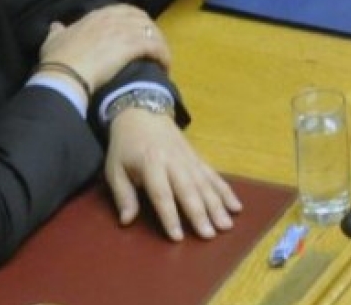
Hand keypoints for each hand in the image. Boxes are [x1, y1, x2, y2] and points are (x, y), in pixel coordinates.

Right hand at [38, 5, 169, 96]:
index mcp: (95, 16)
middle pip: (141, 18)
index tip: (137, 32)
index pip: (122, 10)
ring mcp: (123, 31)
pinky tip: (165, 66)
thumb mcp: (52, 41)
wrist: (65, 74)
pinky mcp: (132, 47)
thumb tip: (55, 25)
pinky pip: (155, 47)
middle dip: (150, 30)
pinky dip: (163, 55)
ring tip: (162, 59)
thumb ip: (57, 31)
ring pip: (151, 32)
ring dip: (160, 45)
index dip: (133, 20)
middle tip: (154, 46)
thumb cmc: (58, 60)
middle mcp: (112, 19)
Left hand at [104, 110, 242, 240]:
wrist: (141, 113)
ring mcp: (188, 159)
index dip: (169, 216)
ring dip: (217, 206)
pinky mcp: (198, 158)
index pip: (161, 193)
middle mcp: (173, 161)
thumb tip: (126, 221)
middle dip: (199, 213)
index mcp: (150, 163)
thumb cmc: (125, 146)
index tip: (177, 236)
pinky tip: (236, 206)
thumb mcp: (114, 168)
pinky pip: (214, 176)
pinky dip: (226, 191)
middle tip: (209, 235)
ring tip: (226, 226)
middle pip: (188, 190)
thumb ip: (122, 195)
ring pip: (205, 184)